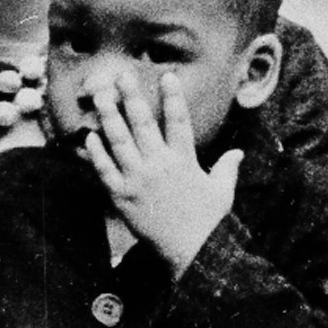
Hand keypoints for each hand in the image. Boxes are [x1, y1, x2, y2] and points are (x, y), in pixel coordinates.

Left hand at [74, 62, 240, 274]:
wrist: (191, 252)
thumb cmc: (209, 222)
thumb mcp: (222, 191)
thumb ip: (227, 168)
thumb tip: (238, 154)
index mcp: (184, 159)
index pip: (178, 119)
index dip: (172, 96)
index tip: (166, 75)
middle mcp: (159, 164)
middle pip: (142, 122)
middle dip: (131, 95)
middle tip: (121, 75)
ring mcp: (138, 180)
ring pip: (119, 140)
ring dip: (109, 115)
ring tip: (100, 95)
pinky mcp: (122, 197)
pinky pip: (105, 170)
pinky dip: (96, 153)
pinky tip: (90, 136)